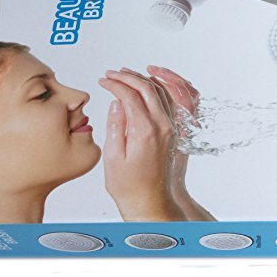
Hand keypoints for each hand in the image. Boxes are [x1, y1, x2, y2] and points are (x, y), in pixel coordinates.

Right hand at [119, 66, 214, 220]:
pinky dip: (156, 90)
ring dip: (143, 80)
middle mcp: (163, 127)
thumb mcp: (113, 156)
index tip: (102, 81)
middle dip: (128, 76)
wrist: (150, 202)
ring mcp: (171, 128)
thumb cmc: (129, 186)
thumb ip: (116, 125)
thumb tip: (117, 102)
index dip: (114, 84)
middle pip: (148, 88)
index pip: (130, 95)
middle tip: (111, 73)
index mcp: (146, 131)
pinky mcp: (173, 132)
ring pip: (161, 92)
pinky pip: (168, 102)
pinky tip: (144, 87)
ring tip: (125, 75)